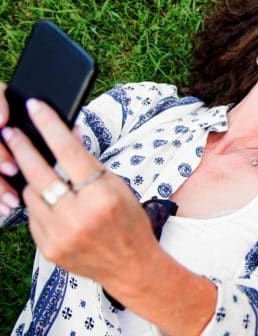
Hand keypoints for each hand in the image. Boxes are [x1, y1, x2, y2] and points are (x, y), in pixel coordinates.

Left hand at [1, 98, 156, 288]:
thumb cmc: (129, 222)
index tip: (36, 107)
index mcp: (101, 196)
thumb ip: (90, 163)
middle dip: (22, 148)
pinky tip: (50, 203)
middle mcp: (78, 216)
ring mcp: (60, 235)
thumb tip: (69, 133)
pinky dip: (40, 206)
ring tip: (38, 173)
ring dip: (34, 181)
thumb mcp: (118, 187)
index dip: (50, 126)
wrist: (131, 266)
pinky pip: (32, 217)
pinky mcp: (48, 249)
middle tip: (9, 130)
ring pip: (32, 195)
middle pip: (39, 173)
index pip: (69, 152)